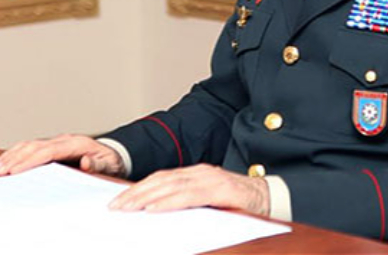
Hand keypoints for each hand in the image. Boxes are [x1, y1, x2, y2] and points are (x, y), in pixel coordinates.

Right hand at [0, 135, 122, 176]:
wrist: (115, 154)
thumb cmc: (111, 161)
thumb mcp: (109, 165)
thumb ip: (98, 164)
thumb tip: (86, 162)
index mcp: (76, 144)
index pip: (47, 151)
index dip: (29, 160)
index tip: (14, 170)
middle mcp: (65, 140)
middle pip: (35, 146)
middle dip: (15, 158)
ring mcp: (59, 142)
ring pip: (30, 145)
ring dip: (13, 155)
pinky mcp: (55, 147)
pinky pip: (33, 147)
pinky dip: (17, 153)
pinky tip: (7, 161)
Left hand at [108, 164, 269, 216]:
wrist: (271, 198)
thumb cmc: (240, 204)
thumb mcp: (208, 203)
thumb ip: (187, 204)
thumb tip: (158, 215)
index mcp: (196, 174)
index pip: (161, 179)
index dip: (139, 189)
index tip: (119, 201)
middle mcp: (200, 173)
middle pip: (161, 180)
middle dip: (135, 193)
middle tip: (115, 207)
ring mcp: (210, 179)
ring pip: (171, 186)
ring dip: (146, 197)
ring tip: (127, 208)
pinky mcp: (220, 190)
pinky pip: (189, 196)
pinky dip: (169, 202)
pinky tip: (154, 209)